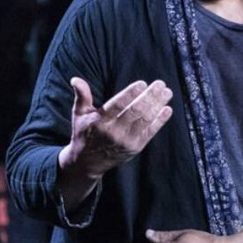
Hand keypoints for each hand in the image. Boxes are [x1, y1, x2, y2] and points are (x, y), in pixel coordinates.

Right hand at [59, 78, 173, 180]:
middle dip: (150, 96)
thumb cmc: (84, 133)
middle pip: (135, 111)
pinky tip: (167, 109)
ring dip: (158, 105)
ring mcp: (126, 141)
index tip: (142, 83)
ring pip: (145, 120)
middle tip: (160, 84)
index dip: (130, 94)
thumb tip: (76, 79)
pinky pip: (150, 132)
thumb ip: (82, 96)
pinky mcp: (135, 148)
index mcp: (99, 122)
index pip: (117, 105)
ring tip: (167, 92)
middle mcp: (113, 132)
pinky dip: (160, 121)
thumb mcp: (79, 115)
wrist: (87, 163)